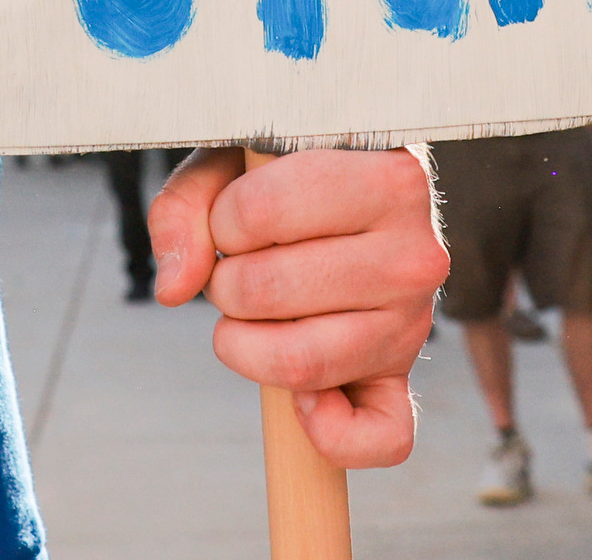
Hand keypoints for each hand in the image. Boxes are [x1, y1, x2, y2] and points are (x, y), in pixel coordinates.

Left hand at [148, 145, 448, 468]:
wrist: (361, 189)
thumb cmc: (292, 170)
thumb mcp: (238, 153)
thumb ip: (189, 203)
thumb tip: (175, 288)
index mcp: (390, 180)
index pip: (258, 213)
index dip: (220, 220)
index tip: (237, 214)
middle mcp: (417, 255)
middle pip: (266, 291)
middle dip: (225, 282)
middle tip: (242, 265)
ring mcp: (414, 323)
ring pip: (300, 363)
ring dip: (245, 343)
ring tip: (256, 312)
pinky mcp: (402, 376)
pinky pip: (381, 437)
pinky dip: (329, 434)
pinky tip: (304, 399)